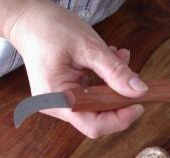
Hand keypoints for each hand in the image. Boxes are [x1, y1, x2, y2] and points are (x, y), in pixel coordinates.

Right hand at [8, 1, 146, 137]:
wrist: (30, 21)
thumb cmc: (51, 29)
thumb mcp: (88, 47)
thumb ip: (115, 70)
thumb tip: (139, 90)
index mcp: (56, 99)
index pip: (93, 125)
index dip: (120, 120)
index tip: (139, 105)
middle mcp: (57, 106)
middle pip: (98, 116)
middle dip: (119, 97)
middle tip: (132, 76)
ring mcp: (61, 101)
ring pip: (99, 104)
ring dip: (114, 84)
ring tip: (118, 59)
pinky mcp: (67, 94)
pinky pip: (93, 94)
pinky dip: (106, 80)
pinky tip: (109, 60)